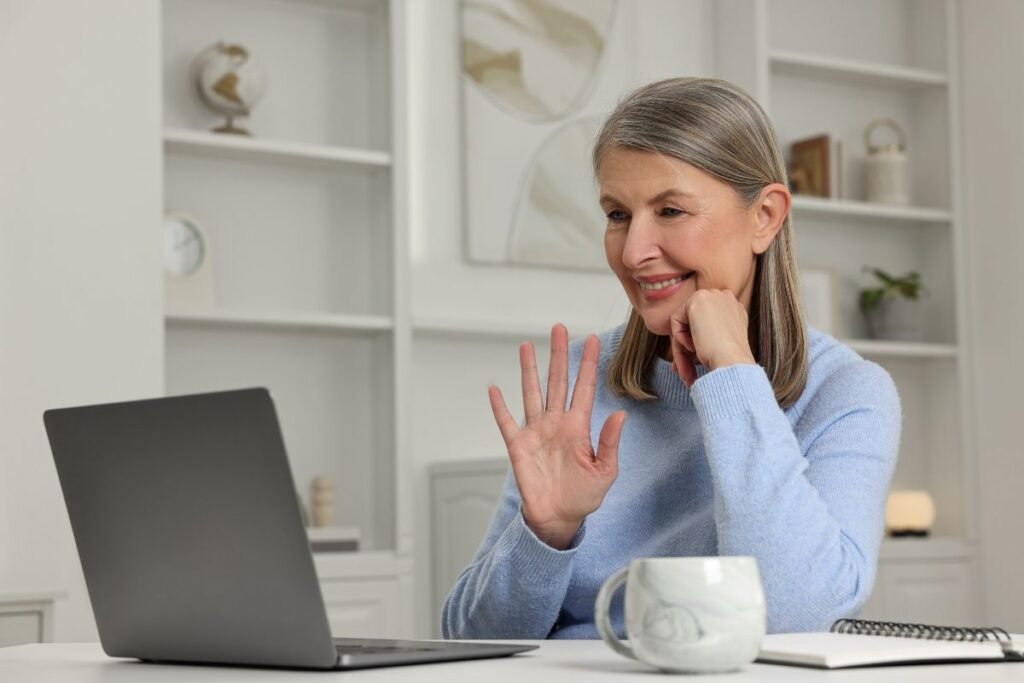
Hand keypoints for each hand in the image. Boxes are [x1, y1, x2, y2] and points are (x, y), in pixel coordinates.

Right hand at [488, 324, 625, 548]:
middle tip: (559, 328)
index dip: (588, 364)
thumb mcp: (605, 472)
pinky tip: (494, 388)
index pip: (584, 388)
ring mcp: (536, 432)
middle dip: (559, 355)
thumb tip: (620, 415)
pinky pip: (506, 421)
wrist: (558, 518)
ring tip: (527, 346)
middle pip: (557, 381)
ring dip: (529, 370)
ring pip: (531, 392)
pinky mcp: (518, 445)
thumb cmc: (583, 496)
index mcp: (579, 427)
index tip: (594, 340)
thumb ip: (610, 443)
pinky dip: (500, 406)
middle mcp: (556, 423)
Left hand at [669, 290, 755, 385]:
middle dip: (685, 349)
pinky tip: (693, 347)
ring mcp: (713, 295)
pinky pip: (676, 320)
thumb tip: (686, 342)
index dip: (695, 344)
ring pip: (683, 324)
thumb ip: (705, 336)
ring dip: (681, 350)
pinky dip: (680, 338)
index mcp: (734, 310)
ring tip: (686, 372)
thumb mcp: (719, 345)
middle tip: (685, 373)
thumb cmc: (727, 362)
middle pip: (692, 322)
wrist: (732, 363)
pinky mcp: (698, 299)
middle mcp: (726, 298)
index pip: (704, 324)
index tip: (692, 366)